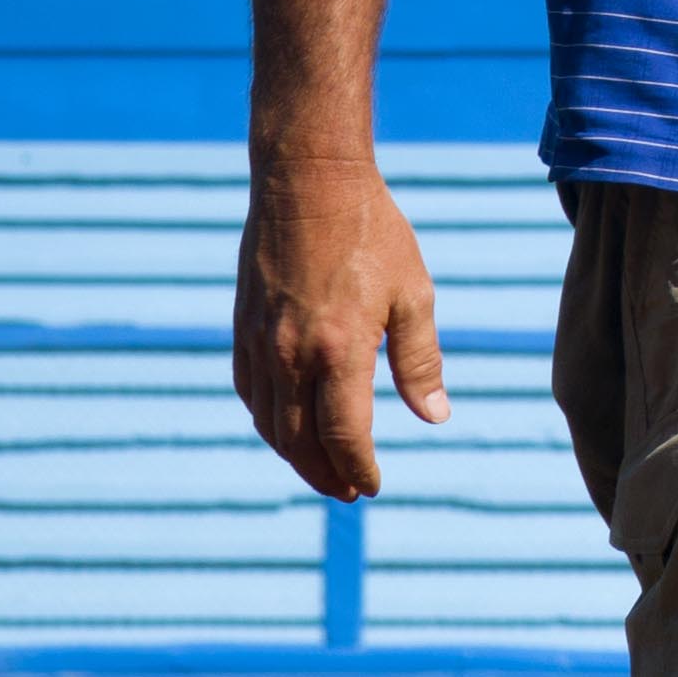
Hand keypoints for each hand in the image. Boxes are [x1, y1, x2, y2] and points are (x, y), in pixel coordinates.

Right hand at [232, 152, 443, 507]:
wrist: (307, 184)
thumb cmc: (372, 235)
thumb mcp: (414, 295)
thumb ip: (420, 362)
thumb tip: (435, 418)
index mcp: (339, 349)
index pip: (344, 435)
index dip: (359, 468)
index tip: (373, 486)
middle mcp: (291, 354)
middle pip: (299, 441)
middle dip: (325, 474)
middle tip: (350, 491)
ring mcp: (260, 343)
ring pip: (269, 423)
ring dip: (295, 455)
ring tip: (324, 469)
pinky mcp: (242, 329)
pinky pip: (250, 393)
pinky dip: (270, 422)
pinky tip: (289, 428)